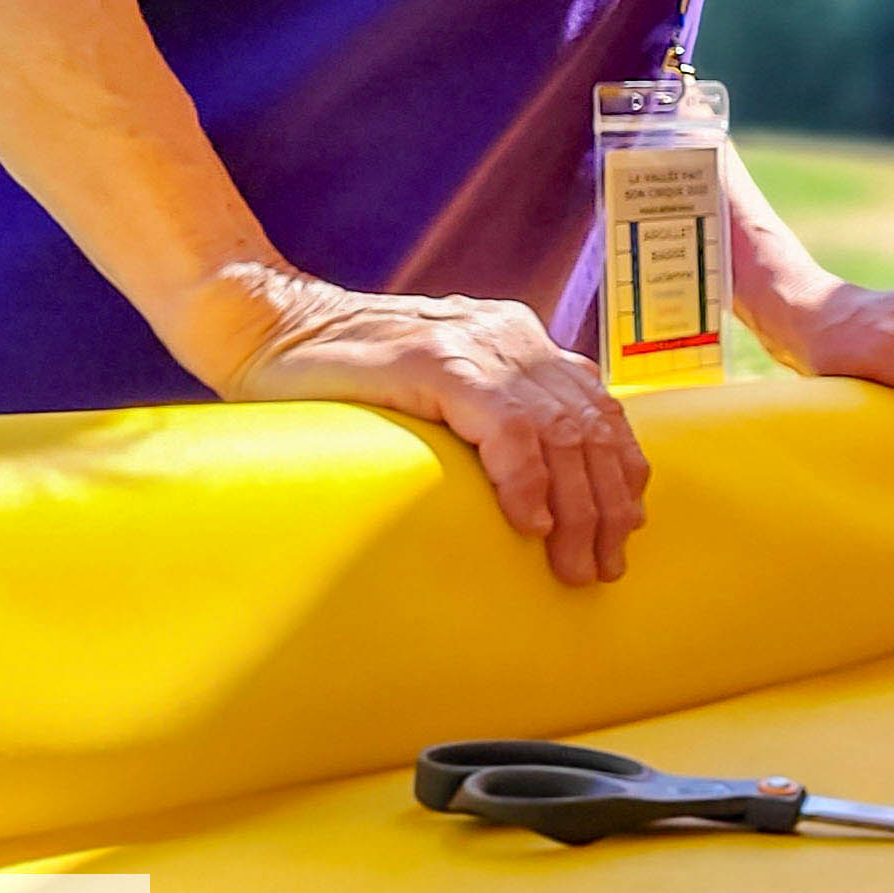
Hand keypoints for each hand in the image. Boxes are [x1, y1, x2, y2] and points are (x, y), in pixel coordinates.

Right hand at [196, 269, 647, 585]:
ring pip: (560, 429)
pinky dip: (525, 478)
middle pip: (590, 425)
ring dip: (576, 506)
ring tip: (575, 563)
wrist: (265, 325)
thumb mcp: (439, 390)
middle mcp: (511, 336)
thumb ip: (489, 413)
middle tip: (605, 566)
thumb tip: (538, 487)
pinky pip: (503, 424)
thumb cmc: (344, 376)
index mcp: (519, 340)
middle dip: (607, 503)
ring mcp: (475, 344)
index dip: (621, 471)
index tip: (627, 528)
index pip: (599, 407)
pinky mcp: (434, 362)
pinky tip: (530, 523)